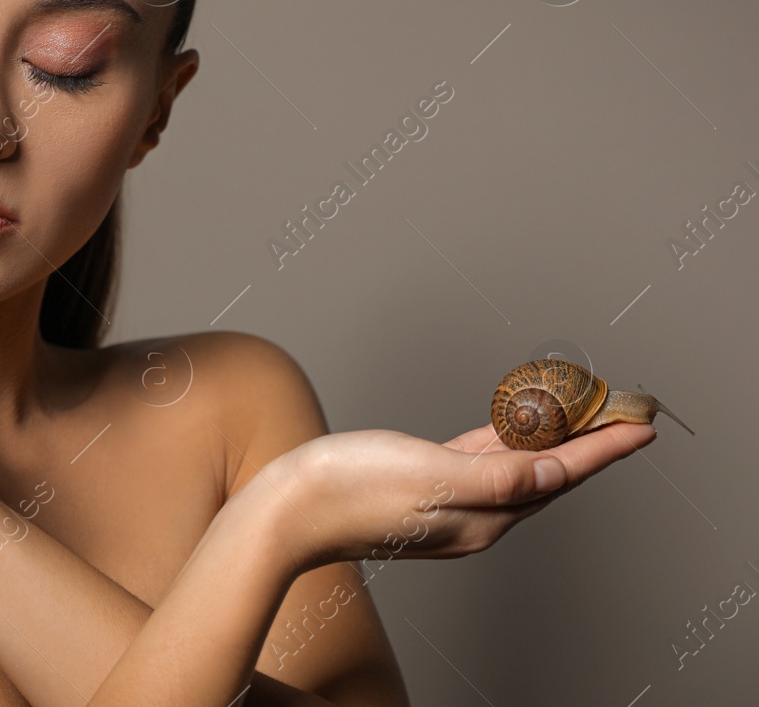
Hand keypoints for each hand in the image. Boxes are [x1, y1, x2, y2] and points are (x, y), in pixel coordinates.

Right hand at [258, 420, 656, 572]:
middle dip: (590, 442)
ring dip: (554, 439)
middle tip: (624, 410)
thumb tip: (555, 472)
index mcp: (482, 517)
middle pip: (549, 474)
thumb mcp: (427, 475)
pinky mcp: (426, 490)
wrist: (287, 512)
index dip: (604, 447)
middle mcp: (475, 518)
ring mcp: (450, 505)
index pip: (560, 475)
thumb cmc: (346, 489)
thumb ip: (496, 476)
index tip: (641, 425)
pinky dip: (509, 441)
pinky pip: (485, 464)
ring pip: (520, 468)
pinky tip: (513, 427)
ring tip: (584, 413)